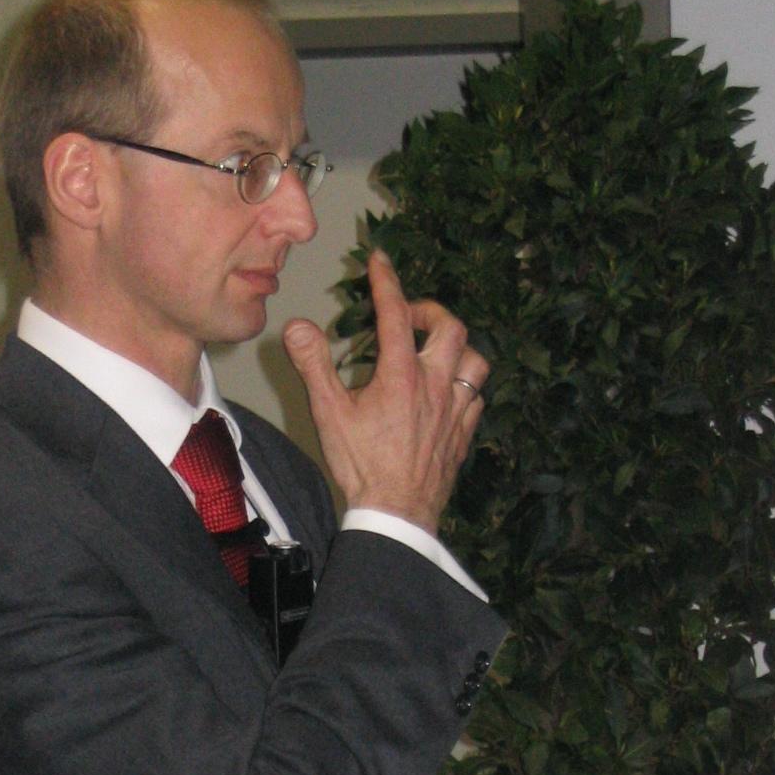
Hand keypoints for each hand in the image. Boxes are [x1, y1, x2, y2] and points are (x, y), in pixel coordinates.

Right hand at [282, 249, 488, 534]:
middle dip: (430, 311)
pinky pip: (477, 397)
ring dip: (457, 347)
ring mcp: (455, 410)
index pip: (396, 314)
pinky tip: (449, 391)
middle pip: (450, 328)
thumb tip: (297, 326)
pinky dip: (465, 384)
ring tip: (435, 350)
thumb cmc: (362, 466)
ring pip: (474, 360)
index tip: (380, 261)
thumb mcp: (328, 414)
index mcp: (401, 375)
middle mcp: (435, 386)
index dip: (387, 281)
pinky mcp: (463, 434)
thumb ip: (313, 365)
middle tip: (408, 315)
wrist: (396, 513)